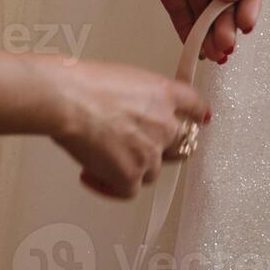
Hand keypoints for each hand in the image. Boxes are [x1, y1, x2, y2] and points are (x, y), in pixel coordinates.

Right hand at [50, 59, 209, 198]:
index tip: (200, 120)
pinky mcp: (131, 176)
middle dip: (162, 149)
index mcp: (165, 94)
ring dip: (131, 167)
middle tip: (138, 149)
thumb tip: (134, 112)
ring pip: (152, 171)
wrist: (70, 101)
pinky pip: (128, 191)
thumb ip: (142, 98)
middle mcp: (166, 124)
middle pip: (180, 145)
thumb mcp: (126, 78)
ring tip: (101, 158)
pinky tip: (91, 175)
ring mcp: (151, 153)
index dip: (197, 116)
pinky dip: (109, 187)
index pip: (195, 107)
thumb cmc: (86, 84)